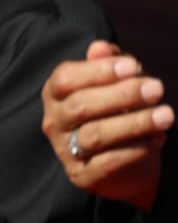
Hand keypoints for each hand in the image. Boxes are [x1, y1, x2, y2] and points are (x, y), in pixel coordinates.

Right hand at [42, 41, 168, 211]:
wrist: (127, 163)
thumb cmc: (117, 113)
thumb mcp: (115, 86)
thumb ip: (107, 66)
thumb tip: (101, 47)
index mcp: (55, 95)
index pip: (65, 79)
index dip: (98, 71)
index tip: (134, 66)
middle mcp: (54, 122)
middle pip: (80, 106)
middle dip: (122, 95)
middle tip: (158, 88)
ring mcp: (66, 150)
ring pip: (95, 135)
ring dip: (134, 123)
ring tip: (166, 115)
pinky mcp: (83, 175)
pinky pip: (109, 162)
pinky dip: (138, 148)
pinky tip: (159, 138)